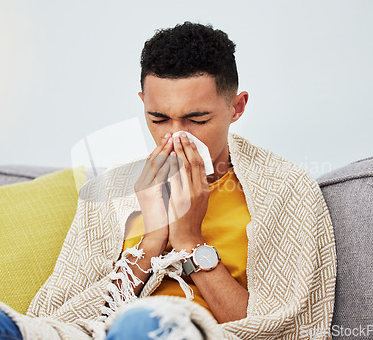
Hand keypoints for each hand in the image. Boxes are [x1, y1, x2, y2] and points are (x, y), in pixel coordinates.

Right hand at [133, 133, 173, 252]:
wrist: (158, 234)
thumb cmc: (164, 216)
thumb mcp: (164, 194)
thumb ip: (167, 181)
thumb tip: (177, 168)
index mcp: (144, 183)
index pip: (153, 161)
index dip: (161, 148)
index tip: (171, 138)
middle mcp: (141, 183)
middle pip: (152, 158)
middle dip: (163, 145)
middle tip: (172, 133)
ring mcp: (144, 188)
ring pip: (155, 164)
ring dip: (165, 150)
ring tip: (174, 139)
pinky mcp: (150, 193)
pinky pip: (159, 174)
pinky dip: (167, 163)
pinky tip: (175, 156)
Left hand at [167, 132, 209, 252]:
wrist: (187, 238)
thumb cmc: (190, 220)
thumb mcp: (198, 201)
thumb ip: (195, 187)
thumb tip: (190, 172)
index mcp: (203, 189)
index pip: (201, 165)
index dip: (194, 150)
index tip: (189, 139)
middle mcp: (199, 190)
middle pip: (194, 162)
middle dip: (187, 146)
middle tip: (181, 134)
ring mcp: (190, 194)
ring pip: (185, 167)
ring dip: (179, 151)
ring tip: (174, 140)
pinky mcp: (180, 200)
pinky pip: (175, 178)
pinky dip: (172, 165)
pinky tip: (168, 156)